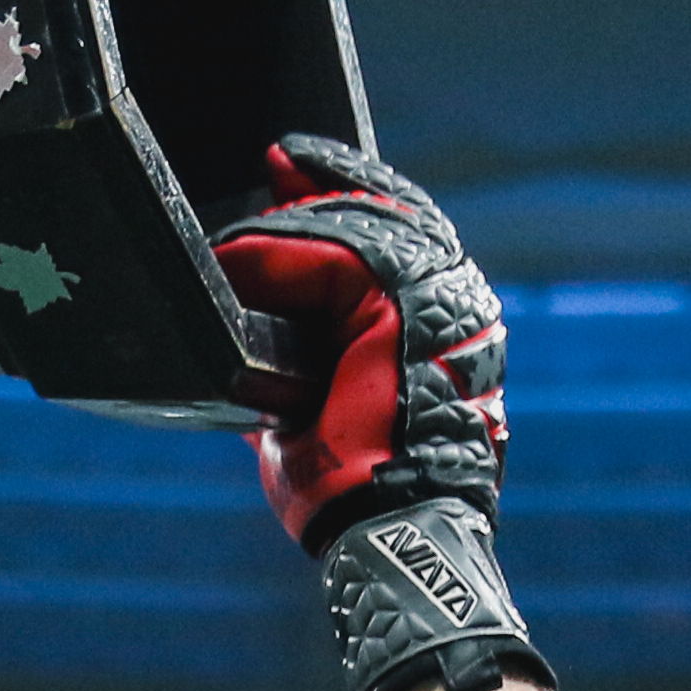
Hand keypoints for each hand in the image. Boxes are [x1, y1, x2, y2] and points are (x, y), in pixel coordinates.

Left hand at [216, 134, 508, 546]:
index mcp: (442, 324)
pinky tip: (237, 256)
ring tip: (237, 238)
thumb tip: (251, 335)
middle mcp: (453, 303)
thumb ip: (300, 361)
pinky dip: (278, 252)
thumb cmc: (354, 491)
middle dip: (326, 181)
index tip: (295, 171)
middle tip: (277, 161)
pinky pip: (334, 255)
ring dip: (292, 223)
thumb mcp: (316, 409)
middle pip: (390, 213)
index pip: (401, 234)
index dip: (348, 194)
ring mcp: (438, 301)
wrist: (386, 530)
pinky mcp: (404, 308)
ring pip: (358, 227)